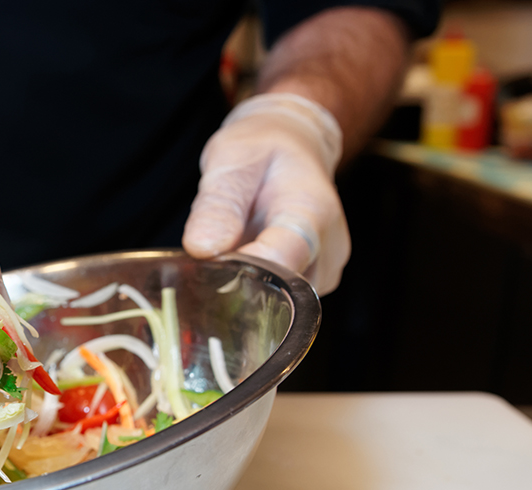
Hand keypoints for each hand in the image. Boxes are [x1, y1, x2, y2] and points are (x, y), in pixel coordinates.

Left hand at [182, 93, 349, 294]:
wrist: (289, 147)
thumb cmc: (261, 150)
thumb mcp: (229, 158)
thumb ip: (218, 204)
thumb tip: (203, 248)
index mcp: (312, 211)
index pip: (282, 262)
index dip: (241, 272)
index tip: (211, 262)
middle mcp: (327, 247)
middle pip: (279, 290)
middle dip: (237, 281)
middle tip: (211, 252)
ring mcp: (323, 269)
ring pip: (277, 301)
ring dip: (244, 283)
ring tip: (230, 245)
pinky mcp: (311, 282)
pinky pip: (278, 298)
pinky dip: (253, 284)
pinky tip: (241, 257)